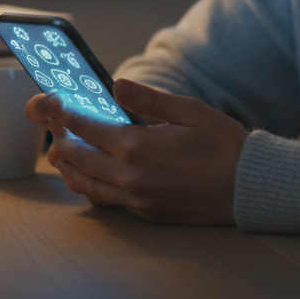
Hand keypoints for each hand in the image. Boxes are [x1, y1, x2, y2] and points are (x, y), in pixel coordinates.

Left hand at [25, 79, 248, 224]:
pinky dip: (91, 189)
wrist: (247, 188)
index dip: (68, 117)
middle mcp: (131, 176)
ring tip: (61, 159)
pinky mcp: (146, 213)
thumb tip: (116, 84)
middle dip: (62, 144)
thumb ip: (149, 99)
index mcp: (138, 146)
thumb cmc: (223, 145)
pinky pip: (108, 202)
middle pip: (81, 160)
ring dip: (71, 171)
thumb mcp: (190, 111)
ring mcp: (137, 199)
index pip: (89, 129)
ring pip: (89, 186)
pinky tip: (90, 181)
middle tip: (52, 133)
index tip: (55, 107)